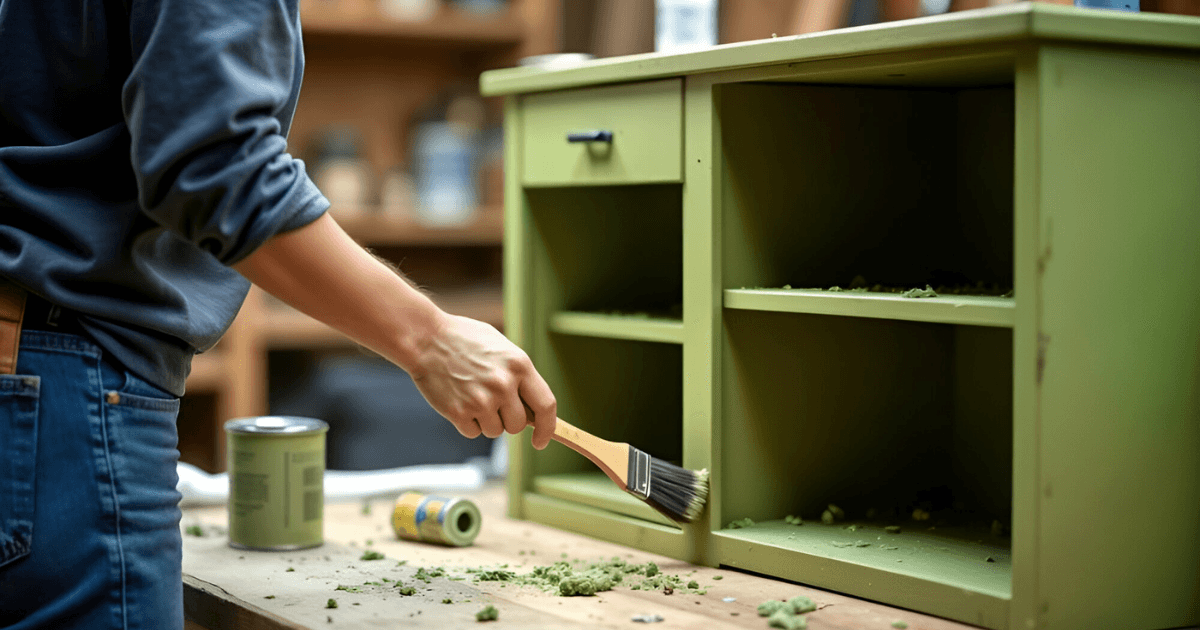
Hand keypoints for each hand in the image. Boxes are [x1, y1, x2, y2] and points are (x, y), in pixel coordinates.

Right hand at [409, 313, 556, 449]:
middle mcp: (503, 384)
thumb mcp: (502, 348)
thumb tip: (534, 410)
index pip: (546, 406)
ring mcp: (481, 400)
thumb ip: (520, 376)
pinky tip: (458, 399)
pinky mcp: (458, 412)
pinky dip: (467, 422)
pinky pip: (473, 432)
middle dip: (508, 420)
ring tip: (471, 395)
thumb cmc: (465, 340)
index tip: (541, 440)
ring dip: (486, 421)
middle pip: (518, 425)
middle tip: (492, 402)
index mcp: (519, 365)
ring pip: (495, 431)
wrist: (425, 338)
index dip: (547, 428)